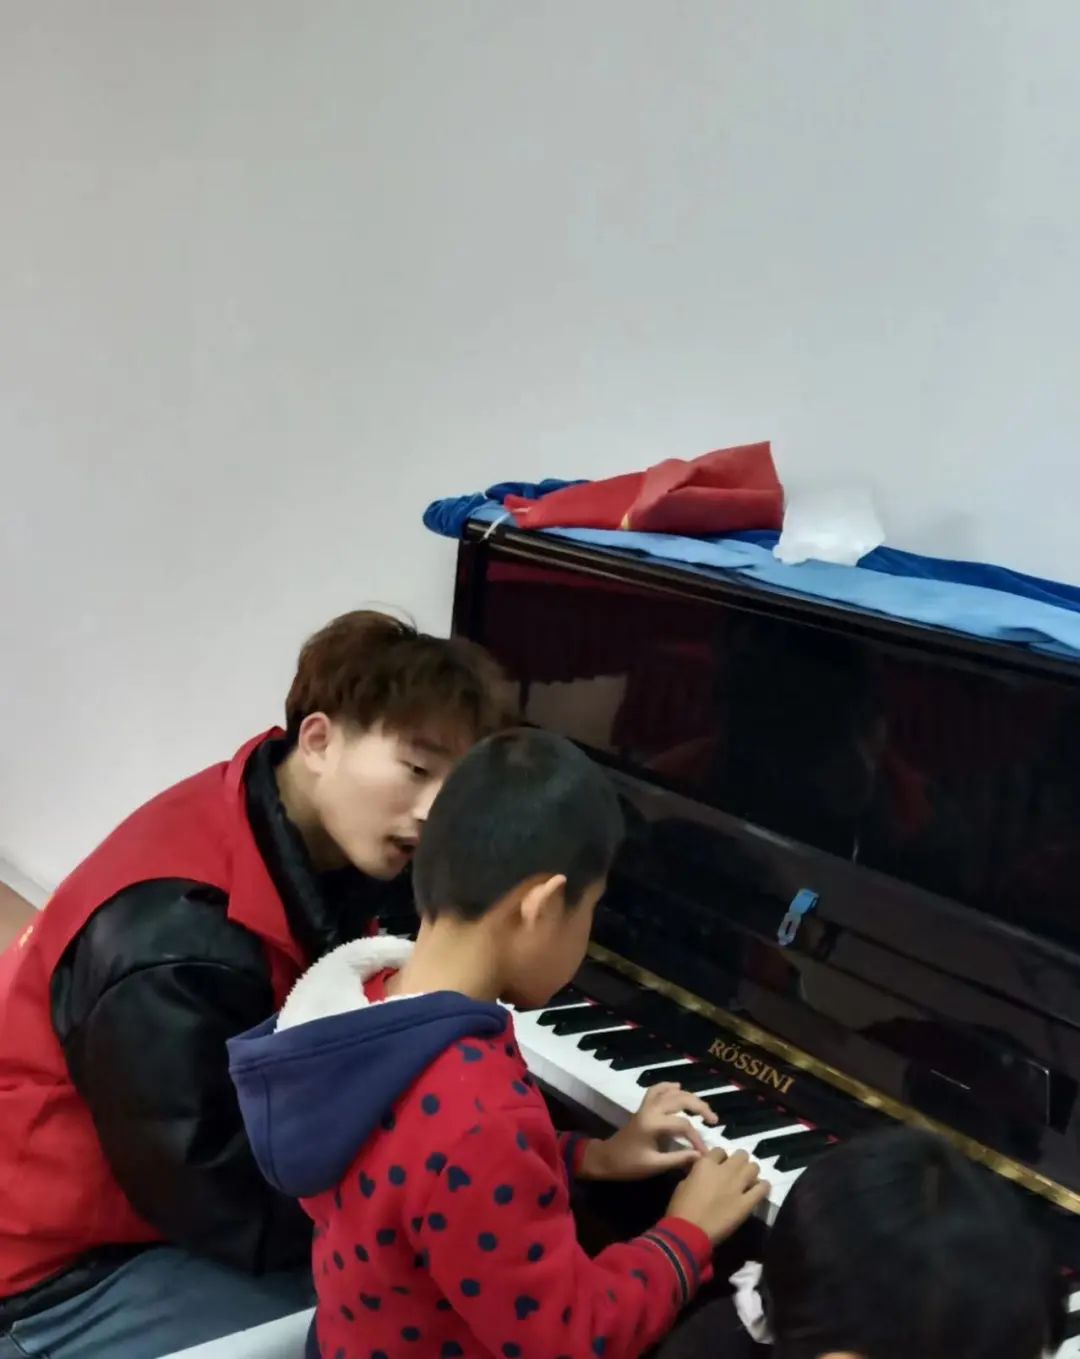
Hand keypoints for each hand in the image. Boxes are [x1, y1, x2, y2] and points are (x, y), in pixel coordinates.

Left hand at [581, 1082, 718, 1180]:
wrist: (606, 1158)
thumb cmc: (629, 1164)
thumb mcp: (655, 1166)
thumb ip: (678, 1159)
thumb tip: (701, 1156)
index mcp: (653, 1124)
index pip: (683, 1125)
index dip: (697, 1138)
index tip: (706, 1153)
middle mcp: (651, 1110)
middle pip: (680, 1099)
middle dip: (699, 1107)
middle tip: (714, 1119)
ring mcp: (646, 1106)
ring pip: (670, 1092)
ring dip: (689, 1096)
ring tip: (703, 1108)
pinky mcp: (643, 1107)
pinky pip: (657, 1090)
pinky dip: (669, 1086)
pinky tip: (679, 1087)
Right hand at [667, 1148, 769, 1243]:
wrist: (689, 1231)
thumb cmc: (680, 1208)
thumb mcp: (683, 1183)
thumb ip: (697, 1174)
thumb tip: (703, 1173)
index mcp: (706, 1164)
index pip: (719, 1150)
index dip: (720, 1158)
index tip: (719, 1165)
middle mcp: (725, 1170)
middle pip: (741, 1155)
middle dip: (739, 1161)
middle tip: (736, 1171)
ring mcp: (737, 1186)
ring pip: (754, 1167)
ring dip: (751, 1172)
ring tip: (748, 1180)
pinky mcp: (746, 1203)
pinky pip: (762, 1189)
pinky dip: (762, 1187)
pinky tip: (759, 1189)